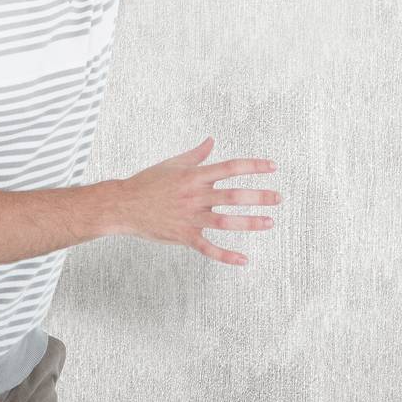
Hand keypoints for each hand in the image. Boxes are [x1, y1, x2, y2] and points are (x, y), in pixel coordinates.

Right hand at [113, 137, 279, 265]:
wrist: (123, 205)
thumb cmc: (147, 182)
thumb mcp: (173, 164)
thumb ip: (196, 154)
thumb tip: (211, 140)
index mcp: (194, 176)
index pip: (230, 167)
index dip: (253, 166)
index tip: (272, 167)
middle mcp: (195, 195)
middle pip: (233, 195)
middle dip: (259, 196)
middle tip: (278, 198)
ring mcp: (190, 217)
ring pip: (225, 221)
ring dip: (250, 223)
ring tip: (269, 222)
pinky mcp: (183, 236)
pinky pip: (208, 248)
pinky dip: (226, 256)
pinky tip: (243, 260)